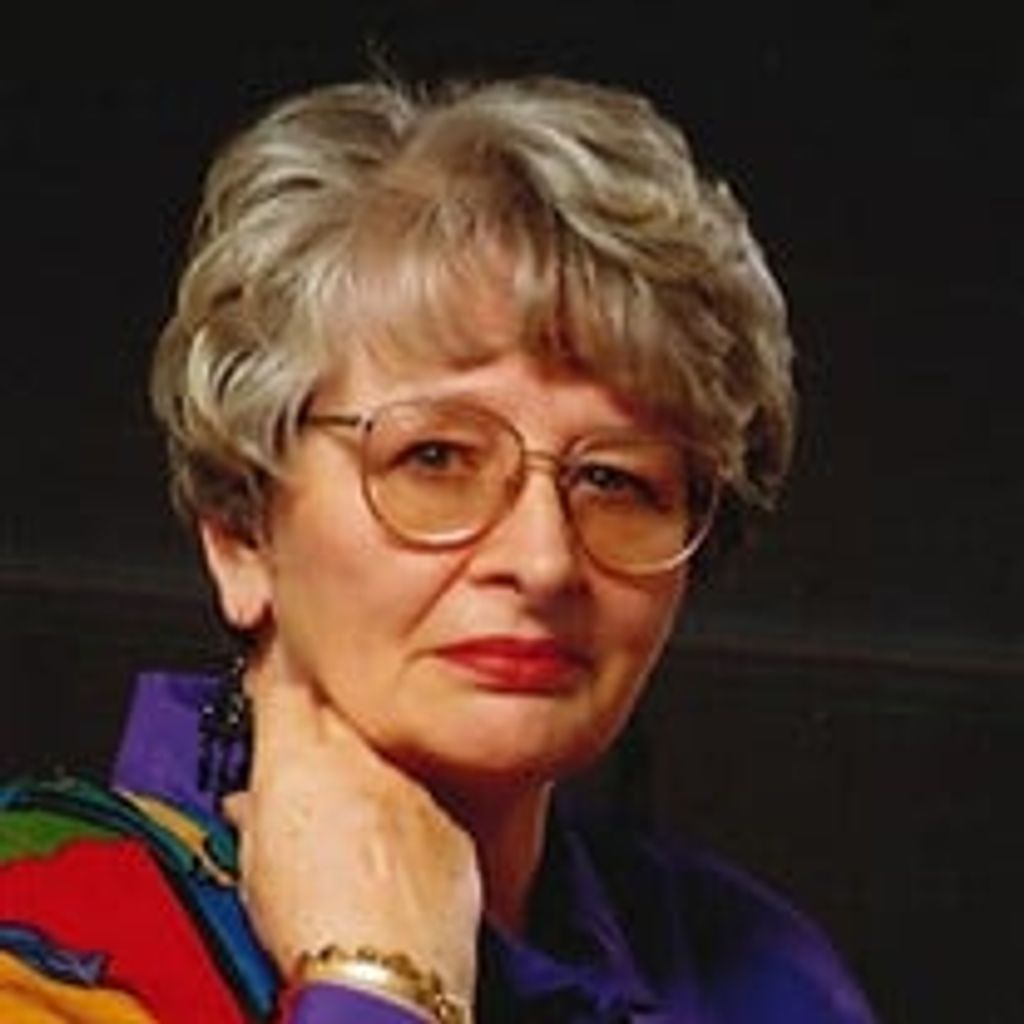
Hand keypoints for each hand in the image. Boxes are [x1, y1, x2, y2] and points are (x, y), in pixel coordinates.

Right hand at [224, 646, 481, 1003]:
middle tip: (306, 741)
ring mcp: (410, 786)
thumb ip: (256, 817)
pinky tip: (389, 854)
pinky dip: (406, 816)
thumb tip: (252, 804)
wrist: (386, 969)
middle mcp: (362, 758)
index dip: (277, 667)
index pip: (283, 685)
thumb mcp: (254, 866)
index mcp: (300, 760)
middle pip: (336, 712)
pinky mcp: (448, 821)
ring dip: (366, 770)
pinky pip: (424, 801)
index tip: (274, 660)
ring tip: (348, 819)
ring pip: (384, 755)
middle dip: (320, 718)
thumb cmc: (311, 925)